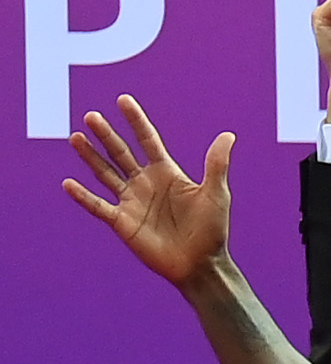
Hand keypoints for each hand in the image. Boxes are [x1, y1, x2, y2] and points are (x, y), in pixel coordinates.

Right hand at [59, 100, 229, 286]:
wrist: (201, 264)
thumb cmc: (212, 230)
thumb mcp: (216, 193)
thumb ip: (216, 164)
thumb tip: (228, 135)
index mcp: (167, 173)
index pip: (147, 140)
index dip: (136, 121)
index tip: (123, 100)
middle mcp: (145, 183)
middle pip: (121, 153)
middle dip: (107, 135)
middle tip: (92, 116)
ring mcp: (131, 201)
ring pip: (105, 173)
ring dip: (90, 156)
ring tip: (76, 137)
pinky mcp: (121, 222)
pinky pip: (98, 206)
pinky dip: (83, 196)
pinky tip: (69, 184)